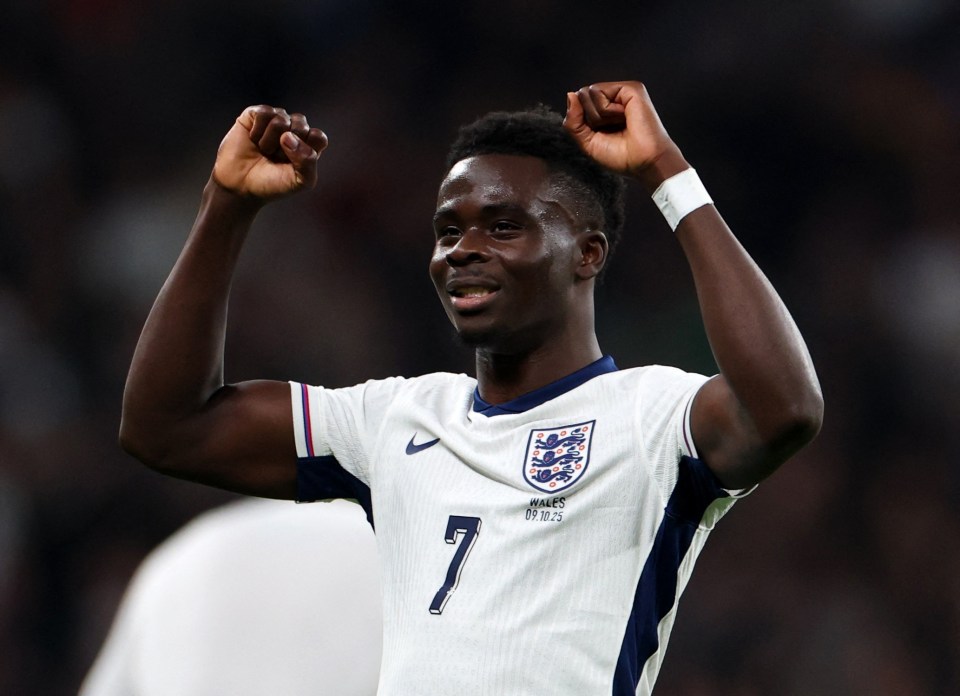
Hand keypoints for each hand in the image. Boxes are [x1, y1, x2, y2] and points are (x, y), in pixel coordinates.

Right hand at [212, 106, 328, 198]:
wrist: (240, 186)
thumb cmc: (272, 184)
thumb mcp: (299, 182)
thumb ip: (308, 163)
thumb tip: (289, 136)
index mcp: (308, 145)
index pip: (318, 137)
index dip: (304, 151)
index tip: (292, 165)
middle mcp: (294, 129)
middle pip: (301, 125)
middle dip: (286, 147)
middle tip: (275, 158)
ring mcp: (275, 120)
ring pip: (281, 118)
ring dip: (269, 141)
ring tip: (264, 150)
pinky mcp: (256, 114)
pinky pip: (264, 113)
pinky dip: (257, 131)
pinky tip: (253, 139)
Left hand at [563, 81, 686, 189]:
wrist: (644, 162)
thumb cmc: (621, 156)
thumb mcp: (587, 142)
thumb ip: (573, 121)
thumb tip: (570, 94)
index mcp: (604, 109)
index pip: (577, 104)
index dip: (581, 122)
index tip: (601, 135)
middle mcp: (613, 97)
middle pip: (580, 96)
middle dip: (589, 119)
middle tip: (612, 130)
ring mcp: (621, 91)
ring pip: (586, 93)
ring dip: (598, 116)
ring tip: (619, 124)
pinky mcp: (629, 88)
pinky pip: (598, 93)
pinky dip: (605, 111)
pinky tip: (624, 117)